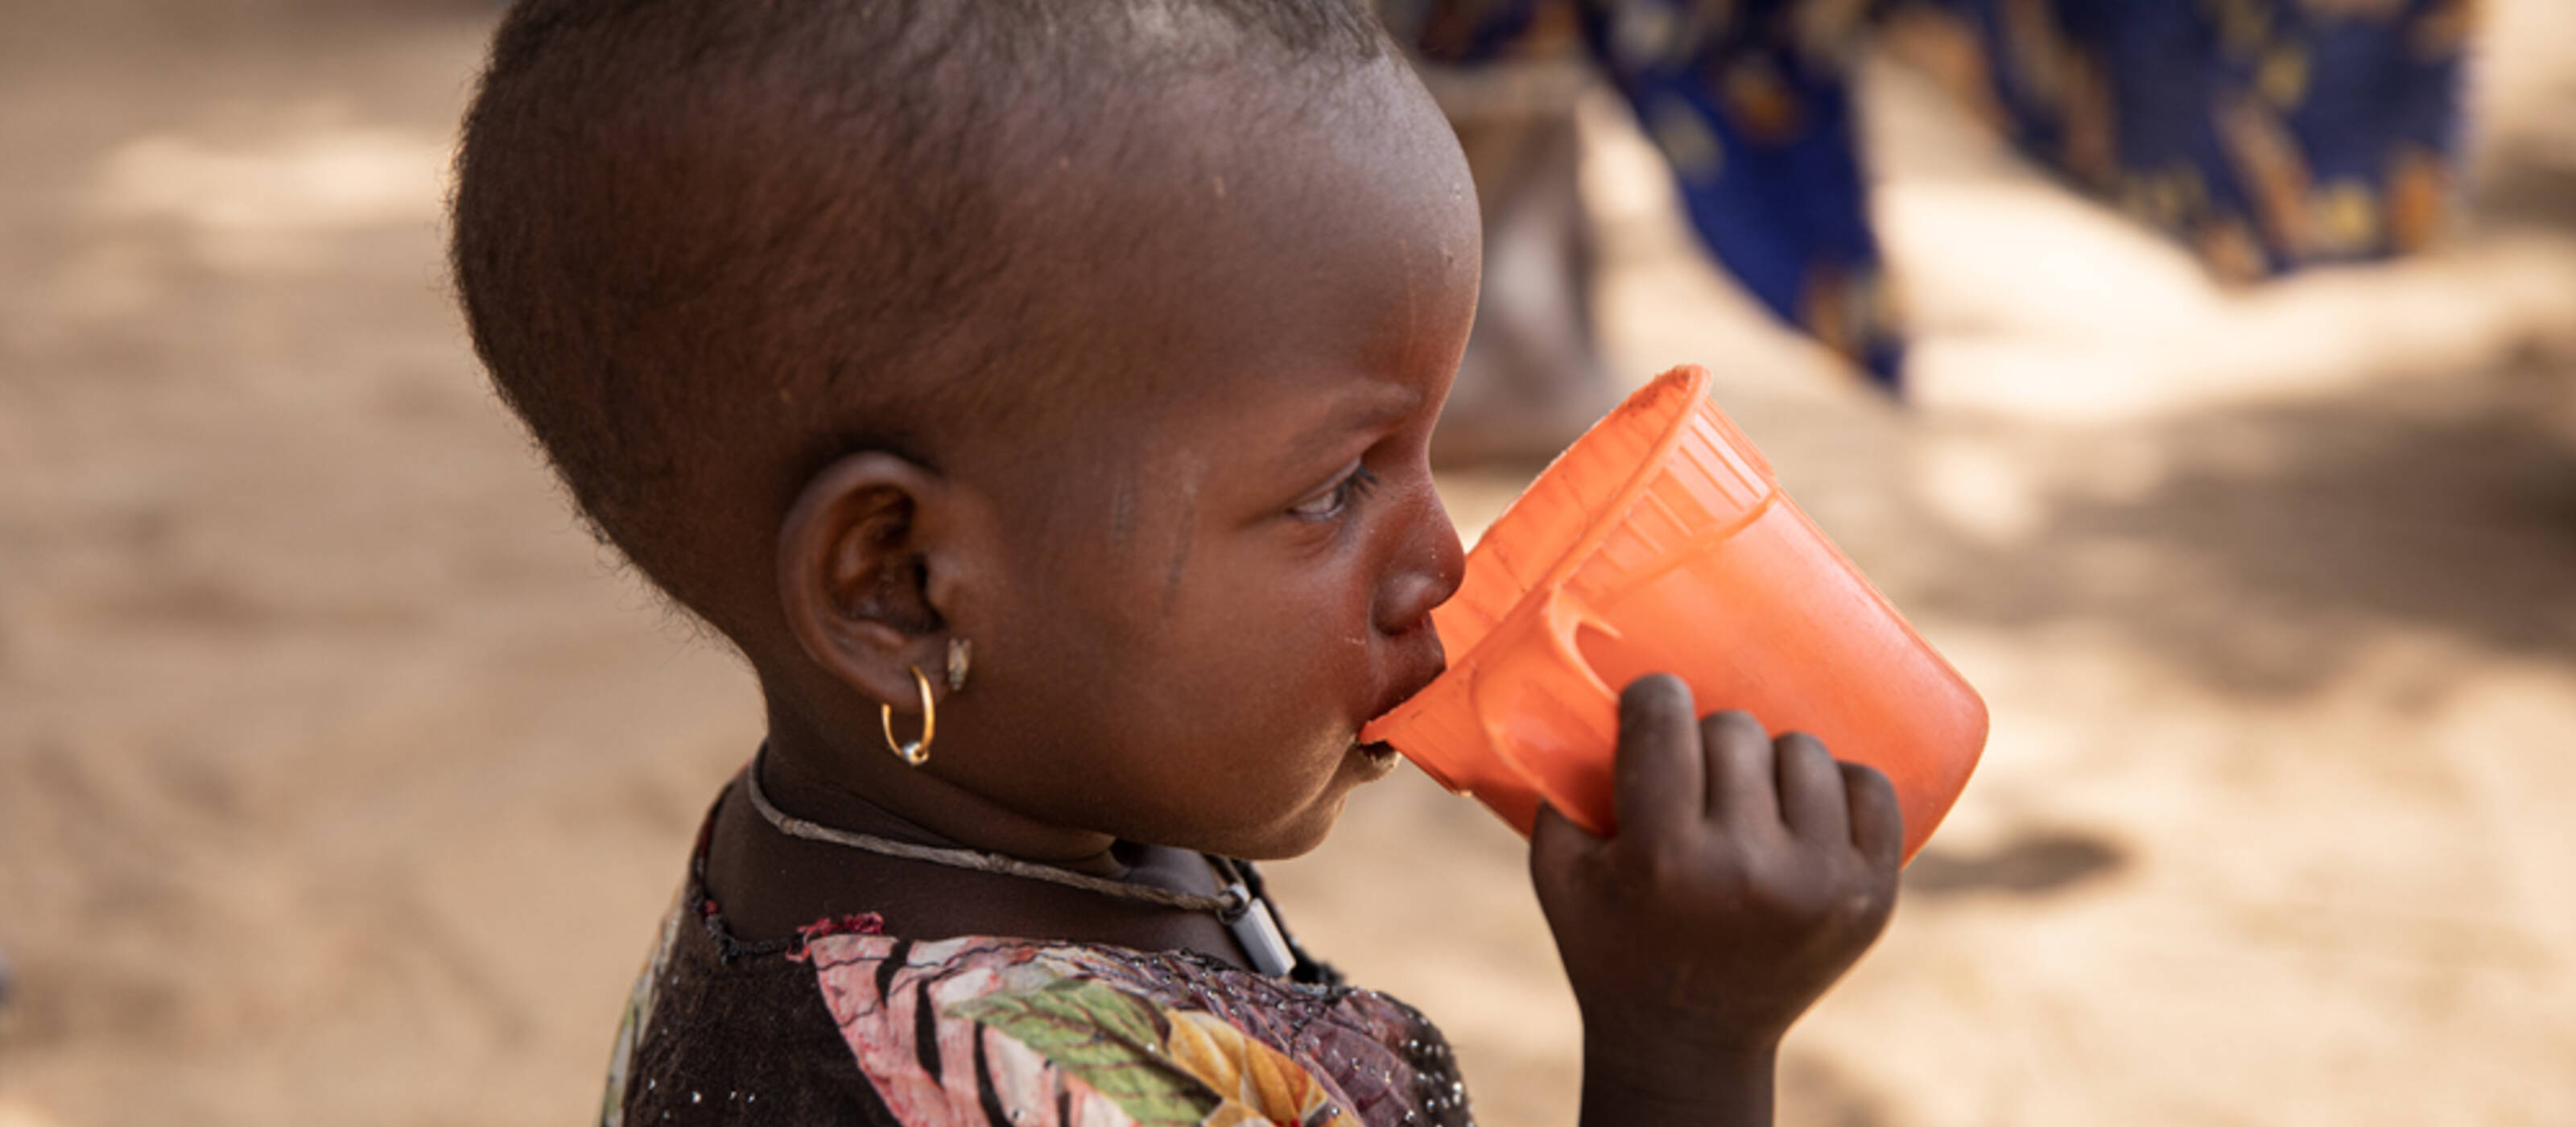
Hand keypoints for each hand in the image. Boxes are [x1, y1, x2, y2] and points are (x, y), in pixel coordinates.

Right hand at [1530, 675, 1901, 1123]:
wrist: (1688, 1044)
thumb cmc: (1611, 945)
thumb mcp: (1559, 871)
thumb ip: (1557, 785)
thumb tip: (1580, 694)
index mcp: (1665, 859)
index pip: (1666, 719)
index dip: (1653, 698)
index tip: (1652, 706)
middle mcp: (1748, 869)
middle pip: (1735, 730)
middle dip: (1707, 738)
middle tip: (1695, 771)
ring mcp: (1821, 884)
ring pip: (1805, 751)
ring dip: (1773, 759)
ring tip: (1750, 793)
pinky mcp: (1871, 897)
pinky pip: (1872, 790)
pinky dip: (1843, 784)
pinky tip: (1811, 803)